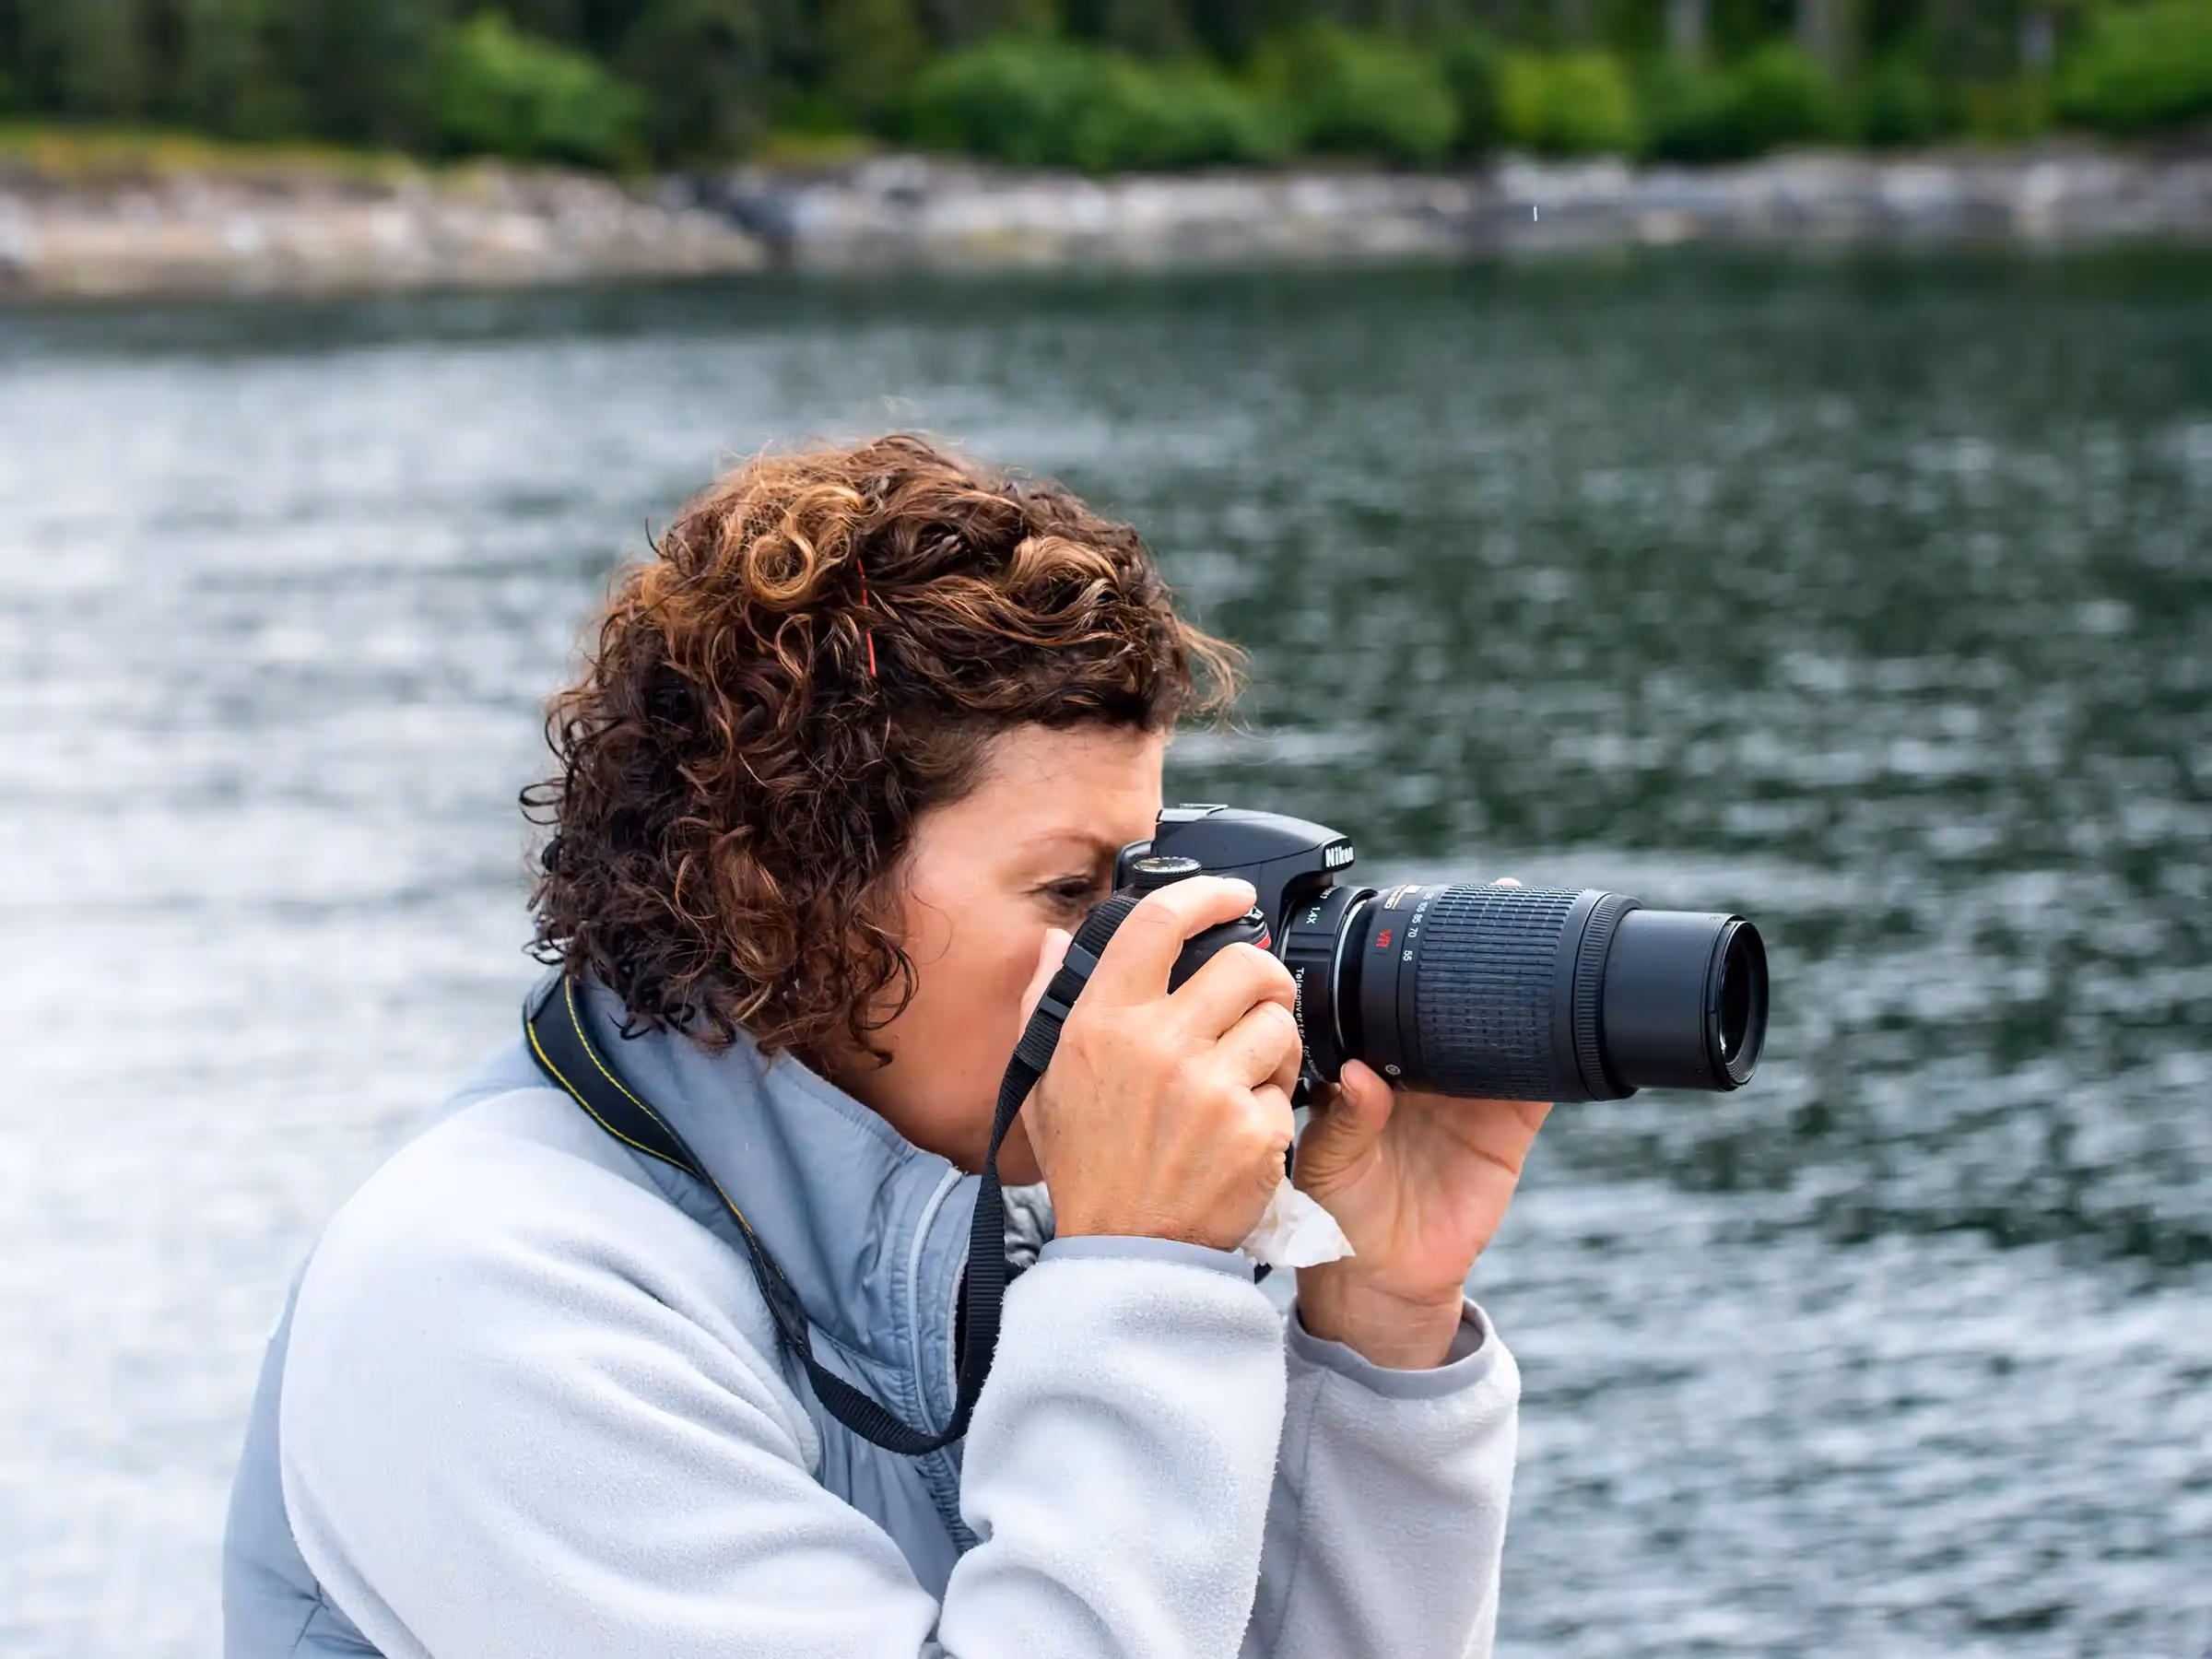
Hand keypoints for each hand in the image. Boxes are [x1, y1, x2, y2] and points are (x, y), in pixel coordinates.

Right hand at [1024, 877, 1304, 1251]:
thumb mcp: (1042, 1081)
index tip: (1233, 896)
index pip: (1160, 923)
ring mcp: (1210, 1088)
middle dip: (1265, 975)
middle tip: (1260, 996)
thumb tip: (1054, 941)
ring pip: (1280, 1022)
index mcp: (1104, 1023)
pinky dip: (1276, 1102)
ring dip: (1275, 1040)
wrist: (1126, 1254)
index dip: (1206, 893)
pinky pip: (1290, 1088)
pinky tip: (1246, 1124)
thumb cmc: (1086, 1166)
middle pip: (1246, 964)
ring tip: (1251, 1070)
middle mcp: (1158, 1046)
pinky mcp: (1254, 1131)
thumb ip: (1045, 1002)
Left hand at [1290, 882, 1551, 1369]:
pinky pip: (1540, 1085)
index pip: (1389, 998)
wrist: (1380, 1279)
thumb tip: (1361, 1078)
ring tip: (1540, 940)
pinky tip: (1568, 1025)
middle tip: (1497, 902)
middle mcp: (1422, 1069)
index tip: (1416, 917)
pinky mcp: (1507, 1131)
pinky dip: (1556, 1057)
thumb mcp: (1324, 1164)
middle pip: (1452, 999)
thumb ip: (1343, 1121)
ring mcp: (1469, 1096)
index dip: (1404, 959)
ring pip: (1501, 1029)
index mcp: (1369, 1062)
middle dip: (1474, 955)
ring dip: (1522, 990)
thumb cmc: (1336, 1214)